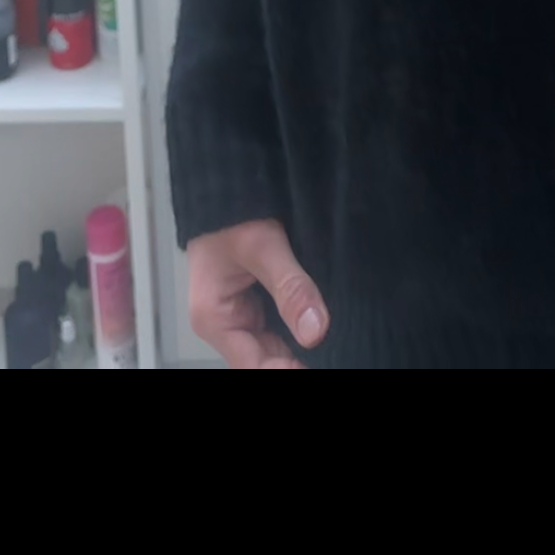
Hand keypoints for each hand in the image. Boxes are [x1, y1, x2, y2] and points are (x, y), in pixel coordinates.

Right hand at [187, 217, 329, 367]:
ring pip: (276, 349)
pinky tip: (326, 335)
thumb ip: (291, 287)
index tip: (325, 366)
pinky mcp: (256, 305)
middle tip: (339, 358)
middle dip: (299, 362)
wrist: (227, 182)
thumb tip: (316, 333)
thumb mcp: (263, 245)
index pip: (256, 367)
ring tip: (336, 351)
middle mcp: (225, 325)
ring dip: (302, 351)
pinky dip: (300, 333)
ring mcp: (241, 315)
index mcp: (215, 320)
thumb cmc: (234, 211)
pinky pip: (280, 330)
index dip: (289, 372)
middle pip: (266, 362)